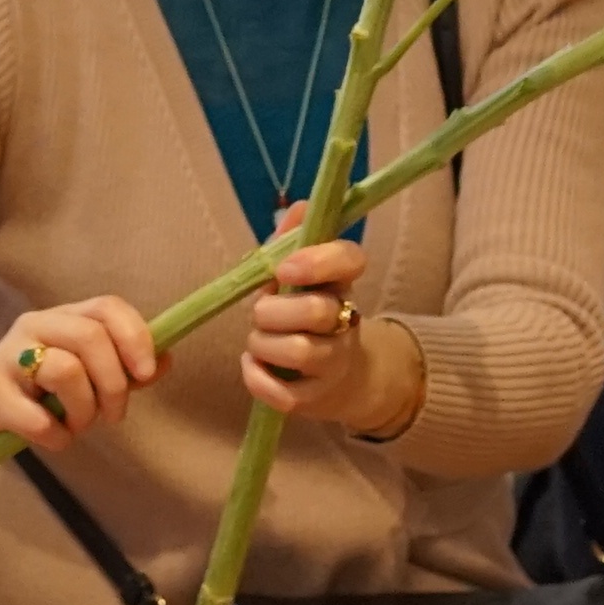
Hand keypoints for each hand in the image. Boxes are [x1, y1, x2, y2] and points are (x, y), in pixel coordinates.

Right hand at [0, 295, 162, 460]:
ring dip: (83, 412)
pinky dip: (55, 436)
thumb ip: (125, 370)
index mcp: (63, 317)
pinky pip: (36, 417)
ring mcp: (7, 355)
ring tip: (77, 426)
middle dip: (113, 384)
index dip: (135, 336)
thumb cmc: (38, 392)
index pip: (107, 306)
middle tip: (113, 415)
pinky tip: (54, 438)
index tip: (147, 373)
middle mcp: (34, 325)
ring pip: (65, 371)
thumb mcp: (85, 376)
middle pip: (90, 337)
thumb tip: (167, 360)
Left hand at [237, 214, 425, 436]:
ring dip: (262, 344)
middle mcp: (346, 322)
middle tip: (261, 313)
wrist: (343, 378)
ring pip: (299, 351)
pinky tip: (253, 366)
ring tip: (258, 341)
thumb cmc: (307, 317)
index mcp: (342, 284)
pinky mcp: (316, 399)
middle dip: (274, 311)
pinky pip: (283, 394)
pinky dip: (257, 378)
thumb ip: (293, 242)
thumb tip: (300, 206)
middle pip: (316, 310)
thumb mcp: (301, 277)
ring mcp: (334, 363)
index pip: (349, 260)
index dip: (317, 261)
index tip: (284, 269)